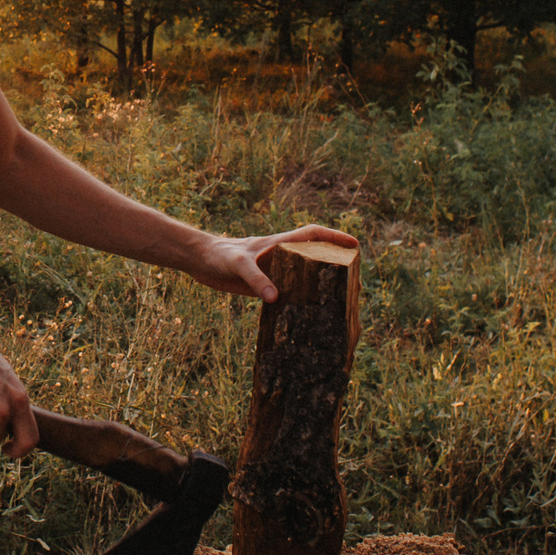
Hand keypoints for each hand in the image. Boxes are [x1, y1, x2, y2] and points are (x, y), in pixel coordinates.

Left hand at [181, 223, 361, 301]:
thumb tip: (276, 299)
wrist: (200, 261)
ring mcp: (274, 272)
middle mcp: (280, 257)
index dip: (334, 238)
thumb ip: (255, 279)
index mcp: (279, 244)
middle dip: (335, 264)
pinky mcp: (265, 287)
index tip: (354, 245)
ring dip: (320, 287)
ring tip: (340, 302)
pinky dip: (299, 303)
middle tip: (355, 280)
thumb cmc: (219, 255)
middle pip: (314, 257)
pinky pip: (288, 294)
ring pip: (303, 278)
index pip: (312, 235)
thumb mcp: (238, 265)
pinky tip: (306, 318)